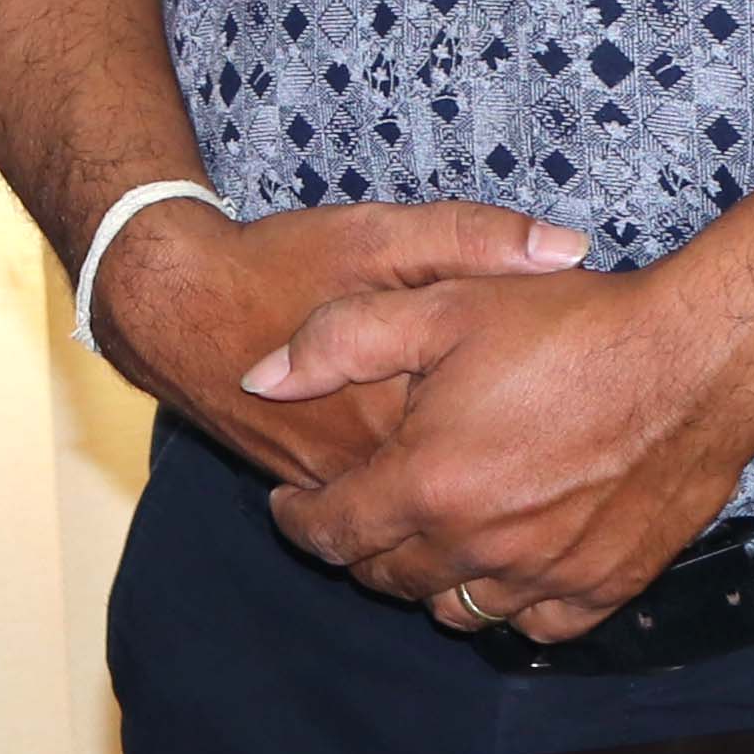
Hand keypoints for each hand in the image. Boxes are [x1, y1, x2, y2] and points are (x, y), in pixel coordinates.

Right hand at [90, 196, 584, 489]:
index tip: (577, 389)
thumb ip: (474, 240)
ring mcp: (336, 482)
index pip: (503, 440)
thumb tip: (571, 249)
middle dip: (514, 477)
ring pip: (420, 519)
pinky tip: (447, 464)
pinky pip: (380, 514)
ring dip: (466, 500)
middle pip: (467, 495)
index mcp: (402, 403)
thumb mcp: (383, 235)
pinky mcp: (311, 484)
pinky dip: (417, 500)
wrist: (175, 305)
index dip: (551, 420)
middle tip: (555, 438)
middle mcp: (369, 461)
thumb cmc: (282, 263)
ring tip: (511, 460)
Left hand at [255, 263, 753, 639]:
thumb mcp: (440, 303)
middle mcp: (480, 546)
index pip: (332, 532)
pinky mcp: (603, 587)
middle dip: (359, 549)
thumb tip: (261, 379)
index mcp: (429, 483)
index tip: (294, 503)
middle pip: (389, 577)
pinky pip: (534, 625)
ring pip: (457, 609)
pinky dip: (507, 603)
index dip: (299, 519)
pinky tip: (503, 564)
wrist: (693, 361)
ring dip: (429, 579)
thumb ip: (337, 341)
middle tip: (360, 512)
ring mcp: (545, 575)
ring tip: (428, 534)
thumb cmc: (567, 325)